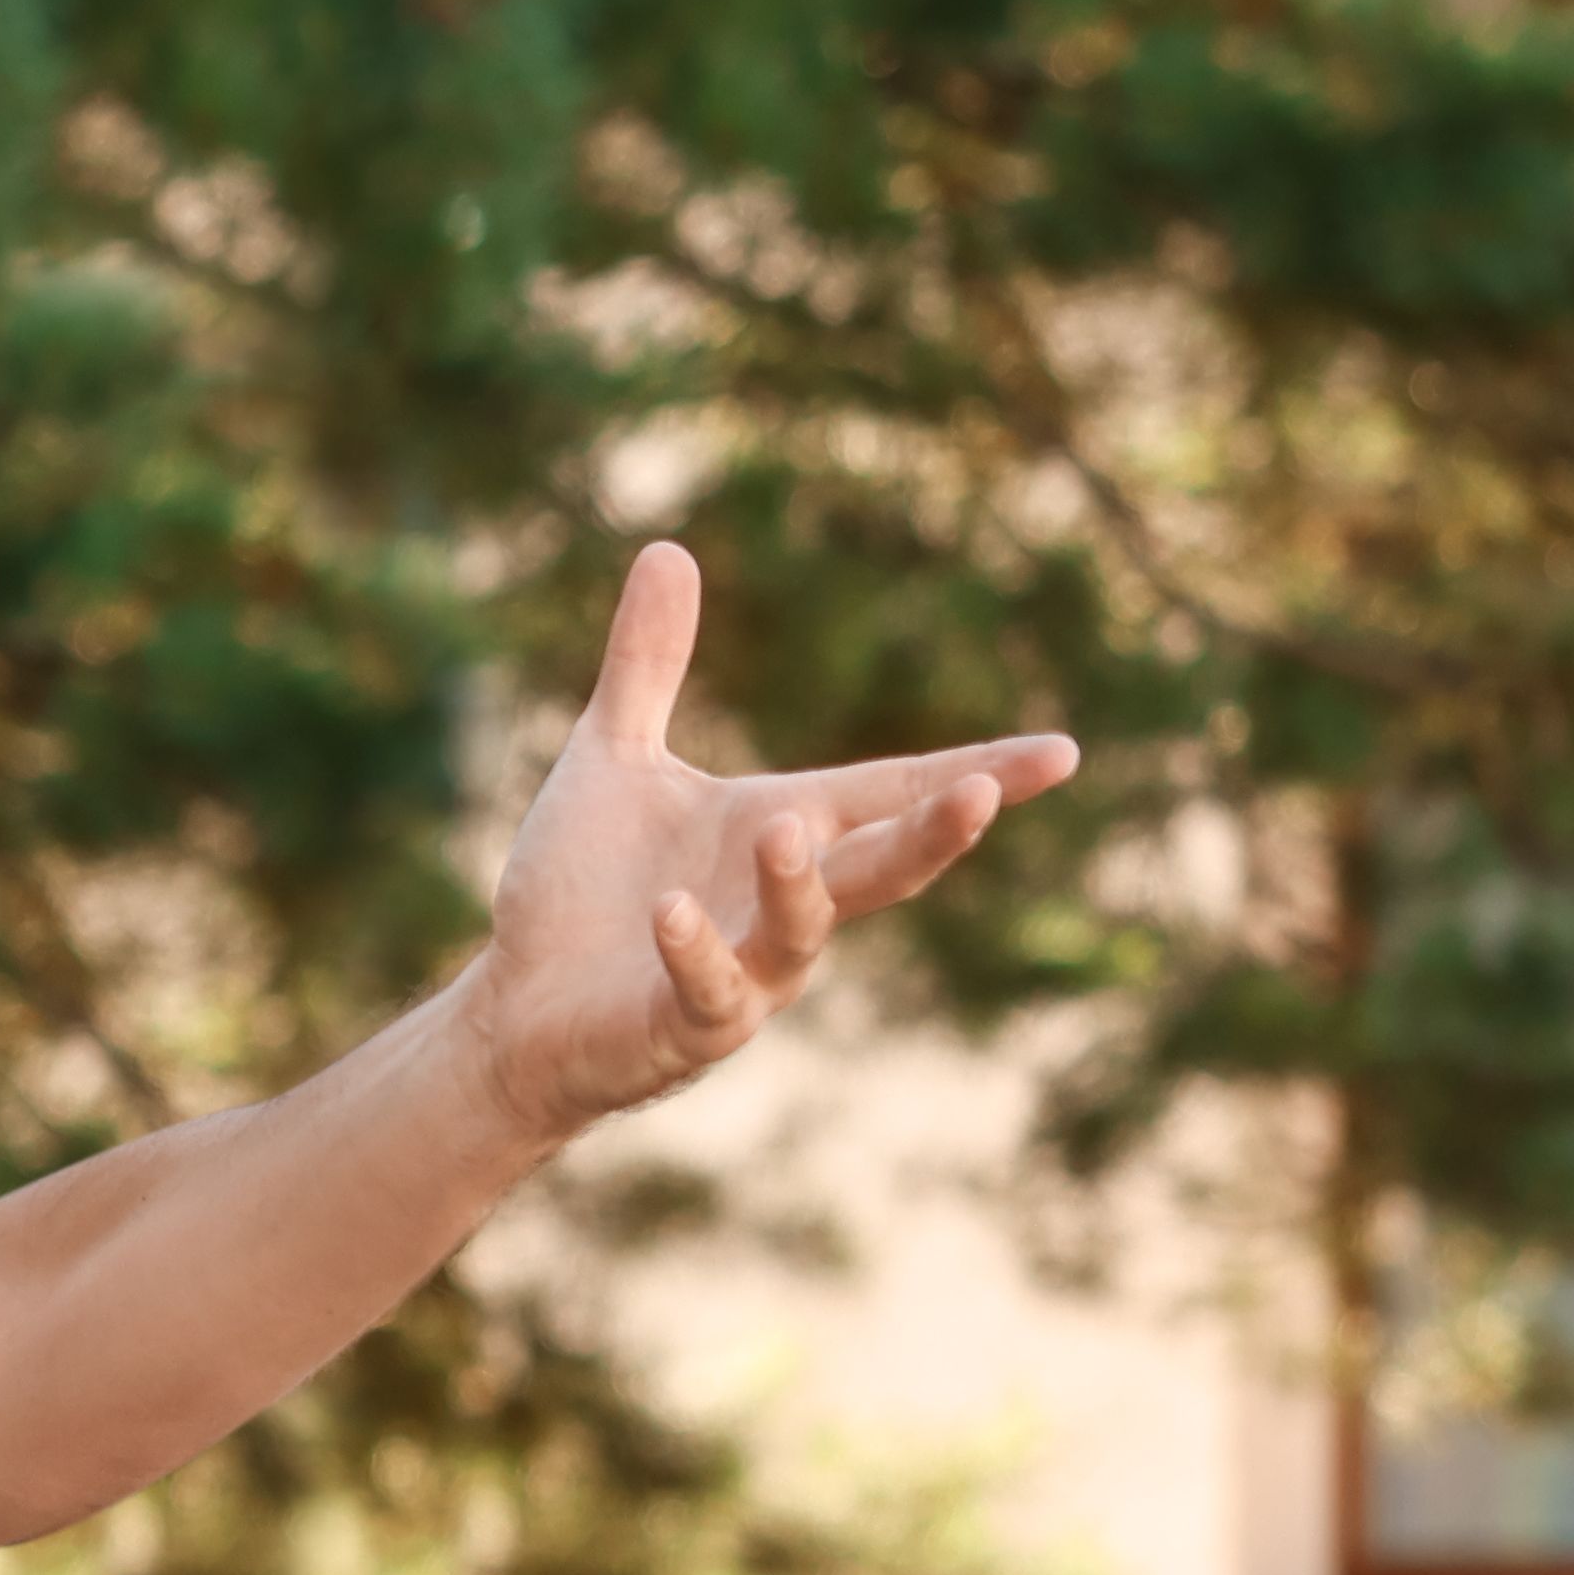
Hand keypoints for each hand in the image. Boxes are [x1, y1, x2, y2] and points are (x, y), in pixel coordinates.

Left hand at [457, 546, 1070, 1139]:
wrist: (509, 1004)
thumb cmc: (578, 887)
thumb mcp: (612, 757)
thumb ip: (648, 664)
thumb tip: (667, 547)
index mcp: (785, 831)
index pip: (895, 794)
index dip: (978, 772)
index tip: (1064, 752)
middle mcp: (785, 904)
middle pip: (885, 866)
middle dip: (936, 831)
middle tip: (985, 790)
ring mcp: (745, 973)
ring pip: (805, 931)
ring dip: (801, 884)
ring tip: (783, 824)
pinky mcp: (682, 1027)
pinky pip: (706, 990)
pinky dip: (694, 950)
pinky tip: (672, 911)